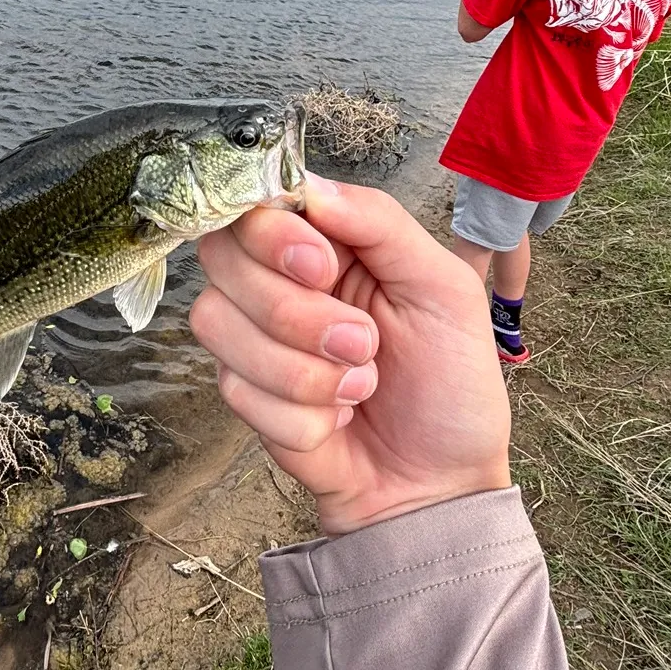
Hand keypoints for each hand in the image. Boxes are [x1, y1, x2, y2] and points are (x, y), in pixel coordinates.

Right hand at [191, 175, 510, 534]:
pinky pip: (238, 390)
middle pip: (222, 256)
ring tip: (361, 385)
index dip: (274, 234)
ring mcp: (254, 339)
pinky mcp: (245, 396)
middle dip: (295, 310)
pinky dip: (302, 415)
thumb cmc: (452, 382)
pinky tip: (338, 420)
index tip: (322, 268)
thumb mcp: (442, 287)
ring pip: (218, 325)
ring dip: (303, 369)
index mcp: (327, 240)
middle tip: (363, 342)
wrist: (441, 482)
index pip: (256, 204)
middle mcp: (277, 280)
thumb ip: (380, 222)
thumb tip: (310, 186)